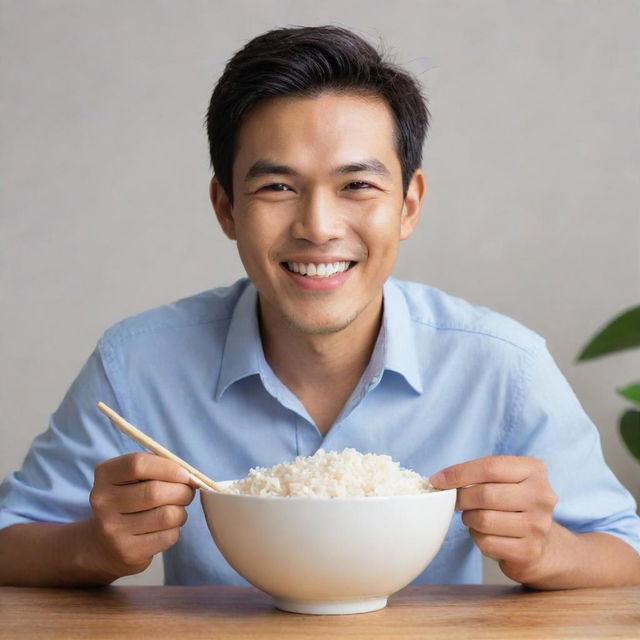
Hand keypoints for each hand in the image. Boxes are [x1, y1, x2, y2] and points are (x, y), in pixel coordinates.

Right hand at [87, 453, 195, 577]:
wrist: (104, 546)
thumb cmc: (130, 502)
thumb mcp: (134, 479)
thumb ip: (159, 470)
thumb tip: (191, 476)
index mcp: (105, 475)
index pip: (138, 464)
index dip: (168, 467)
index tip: (185, 474)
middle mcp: (104, 502)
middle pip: (155, 491)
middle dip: (182, 491)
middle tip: (187, 492)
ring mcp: (113, 529)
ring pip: (166, 515)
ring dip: (181, 511)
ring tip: (176, 510)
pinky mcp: (127, 552)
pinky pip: (168, 536)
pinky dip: (175, 530)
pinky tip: (166, 528)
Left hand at [429, 455, 558, 583]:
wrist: (543, 543)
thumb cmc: (512, 502)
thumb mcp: (503, 479)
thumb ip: (477, 474)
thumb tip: (439, 481)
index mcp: (534, 470)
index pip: (490, 467)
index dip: (458, 473)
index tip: (437, 480)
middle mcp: (541, 497)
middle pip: (485, 494)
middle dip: (462, 498)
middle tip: (456, 502)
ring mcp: (538, 526)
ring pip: (483, 520)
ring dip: (470, 519)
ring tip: (475, 517)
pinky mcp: (529, 551)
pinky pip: (486, 542)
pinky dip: (478, 538)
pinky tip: (486, 534)